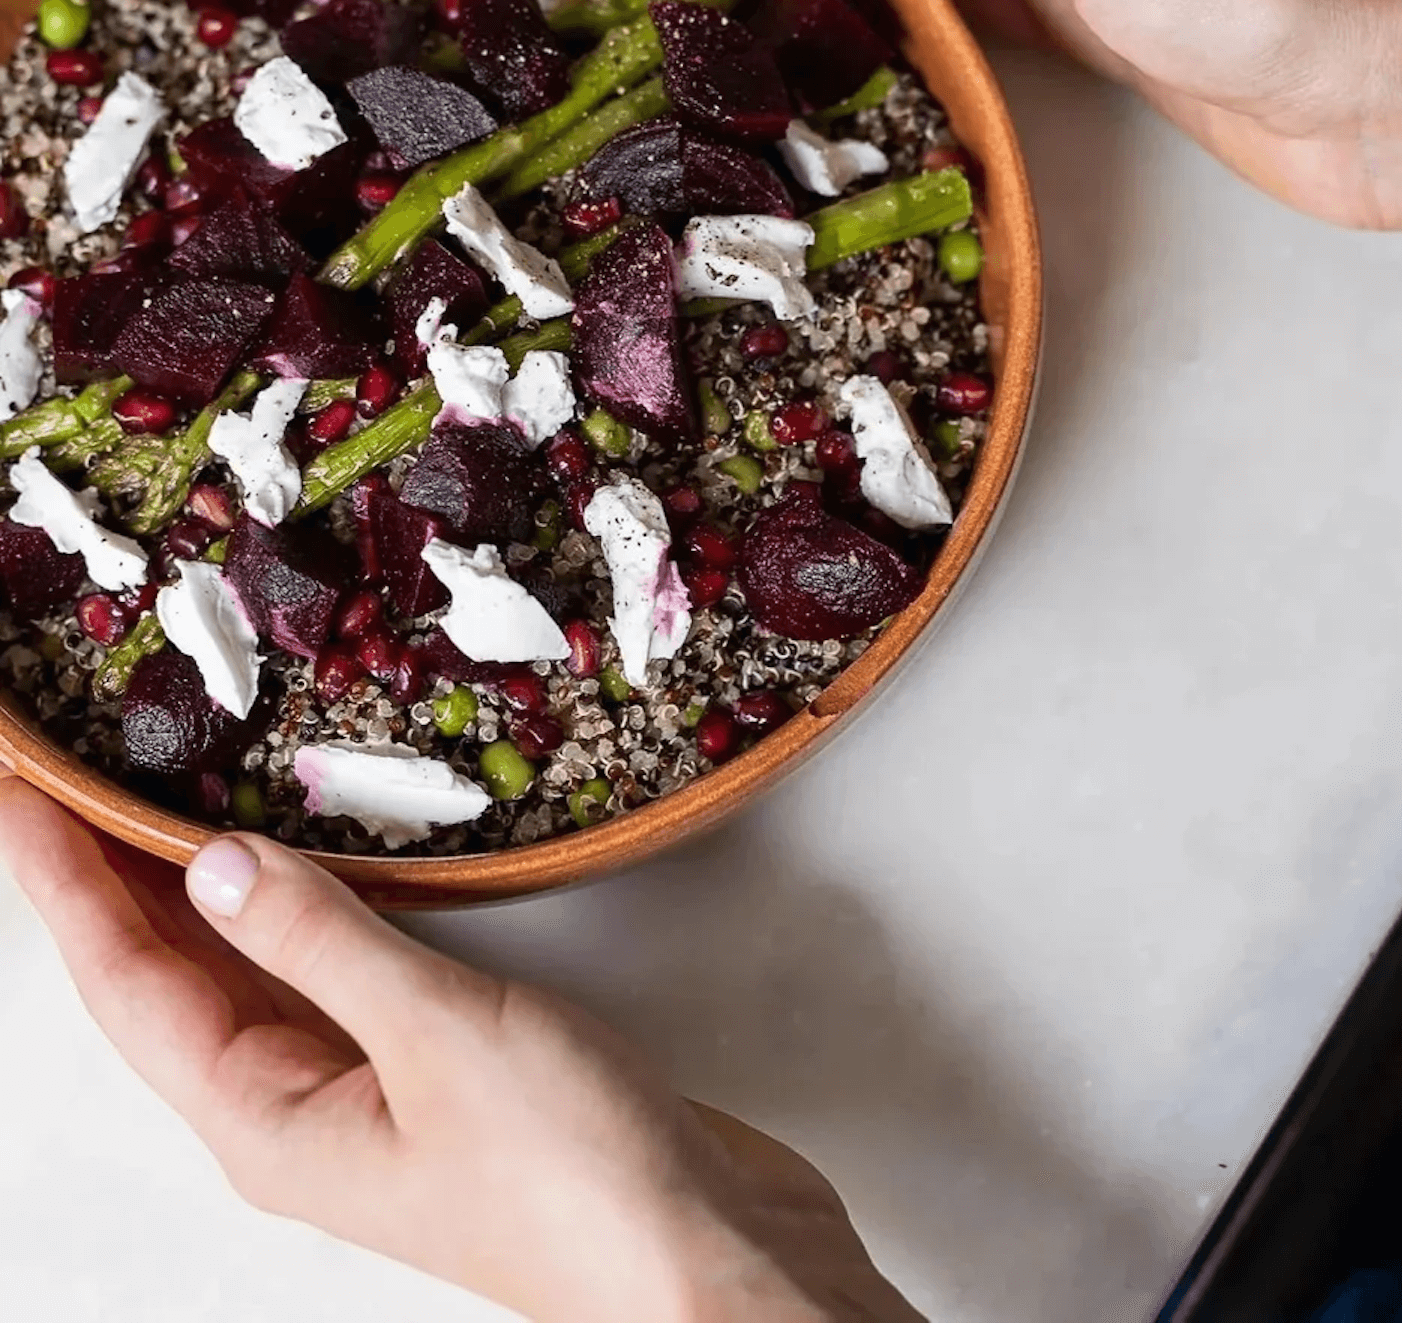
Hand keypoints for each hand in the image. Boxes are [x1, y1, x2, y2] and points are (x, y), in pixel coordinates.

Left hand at [0, 768, 922, 1322]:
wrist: (702, 1259)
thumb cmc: (572, 1174)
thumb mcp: (438, 1036)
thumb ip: (324, 942)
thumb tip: (214, 866)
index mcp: (267, 1119)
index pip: (128, 983)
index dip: (64, 881)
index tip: (18, 787)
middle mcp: (294, 1111)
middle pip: (164, 980)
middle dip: (105, 880)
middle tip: (63, 774)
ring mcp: (363, 1094)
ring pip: (242, 974)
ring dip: (191, 888)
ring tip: (145, 797)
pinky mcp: (432, 1071)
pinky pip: (326, 972)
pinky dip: (293, 908)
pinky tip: (297, 863)